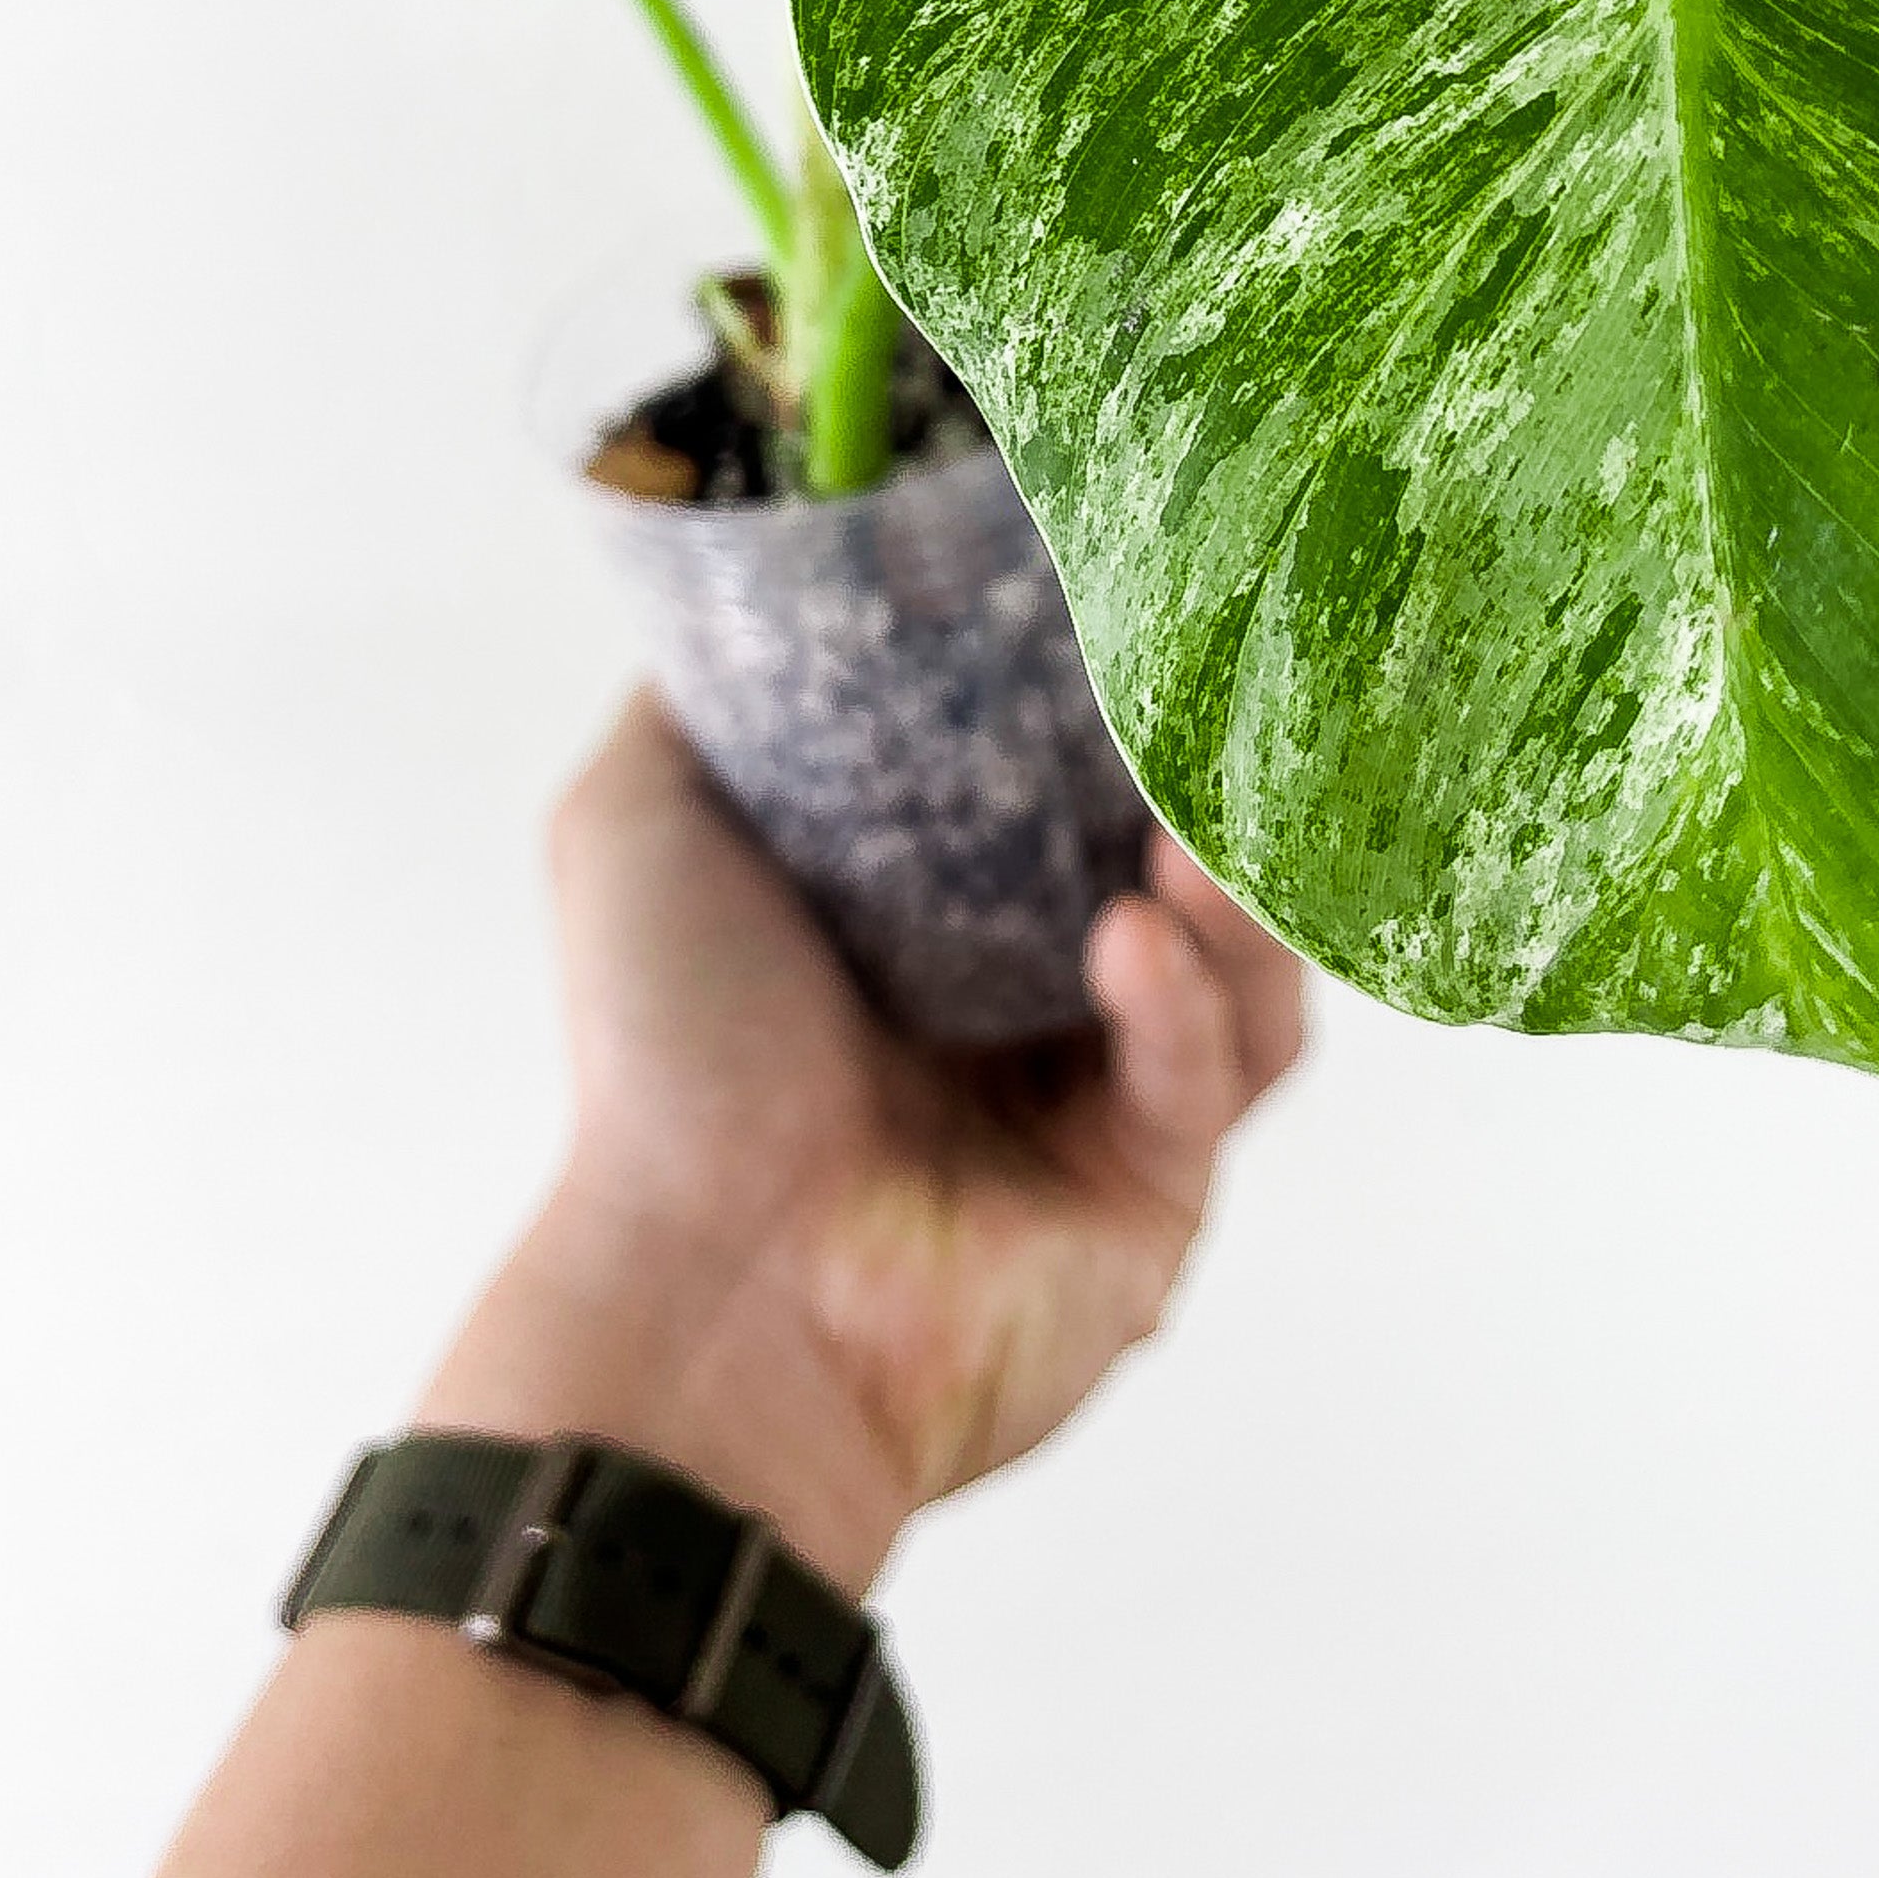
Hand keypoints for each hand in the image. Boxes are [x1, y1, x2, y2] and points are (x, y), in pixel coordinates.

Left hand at [416, 686, 1306, 1594]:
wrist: (702, 1299)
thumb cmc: (661, 1064)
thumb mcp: (637, 823)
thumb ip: (714, 701)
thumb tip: (767, 578)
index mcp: (929, 912)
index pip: (1066, 775)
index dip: (1117, 695)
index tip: (1155, 606)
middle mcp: (1026, 1000)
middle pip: (1182, 859)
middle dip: (1218, 783)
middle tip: (1228, 709)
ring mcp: (1098, 1102)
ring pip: (1241, 967)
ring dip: (1232, 892)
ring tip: (1187, 836)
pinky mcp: (1152, 1197)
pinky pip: (1213, 1075)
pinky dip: (1188, 1001)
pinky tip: (1130, 946)